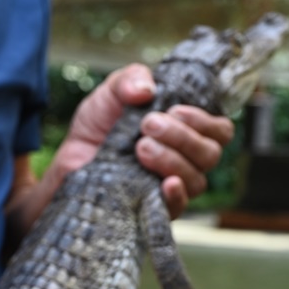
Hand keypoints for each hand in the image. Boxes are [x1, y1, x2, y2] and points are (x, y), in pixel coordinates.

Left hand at [38, 63, 234, 218]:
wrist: (68, 159)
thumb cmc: (97, 127)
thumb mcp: (111, 93)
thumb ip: (130, 79)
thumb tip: (147, 90)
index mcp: (186, 131)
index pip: (219, 131)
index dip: (204, 121)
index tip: (174, 110)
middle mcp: (185, 160)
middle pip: (210, 154)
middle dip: (182, 136)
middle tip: (148, 125)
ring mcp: (170, 186)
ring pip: (196, 180)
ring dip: (172, 160)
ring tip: (141, 147)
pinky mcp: (152, 208)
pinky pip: (178, 208)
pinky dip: (176, 195)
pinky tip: (164, 183)